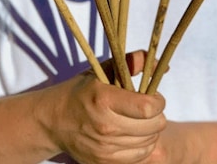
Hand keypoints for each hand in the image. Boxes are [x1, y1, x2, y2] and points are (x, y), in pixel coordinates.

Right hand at [45, 51, 166, 163]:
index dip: (158, 101)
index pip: (147, 107)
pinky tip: (134, 135)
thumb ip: (132, 63)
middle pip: (153, 127)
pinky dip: (142, 146)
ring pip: (149, 143)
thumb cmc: (80, 91)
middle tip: (147, 109)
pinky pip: (139, 157)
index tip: (155, 96)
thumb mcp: (102, 70)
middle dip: (157, 116)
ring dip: (150, 131)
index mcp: (104, 99)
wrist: (53, 121)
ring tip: (140, 121)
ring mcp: (105, 149)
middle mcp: (105, 126)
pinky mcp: (104, 163)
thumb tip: (163, 64)